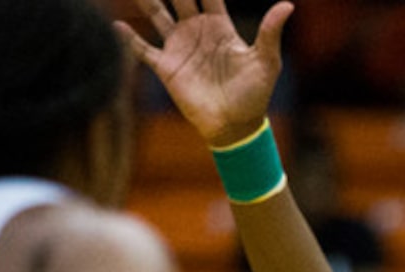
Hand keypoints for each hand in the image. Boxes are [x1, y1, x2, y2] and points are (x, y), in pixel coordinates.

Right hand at [120, 0, 291, 150]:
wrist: (236, 126)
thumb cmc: (255, 95)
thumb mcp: (266, 62)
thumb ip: (270, 32)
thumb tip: (288, 5)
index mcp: (219, 26)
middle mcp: (195, 31)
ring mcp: (179, 47)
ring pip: (156, 14)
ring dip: (145, 0)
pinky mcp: (166, 67)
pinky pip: (142, 49)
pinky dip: (128, 38)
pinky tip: (116, 24)